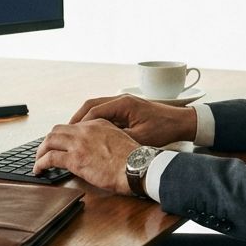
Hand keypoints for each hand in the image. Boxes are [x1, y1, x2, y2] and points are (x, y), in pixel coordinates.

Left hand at [33, 119, 139, 194]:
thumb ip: (107, 139)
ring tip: (38, 161)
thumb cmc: (134, 159)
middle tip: (45, 151)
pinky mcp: (75, 159)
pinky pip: (50, 158)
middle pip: (57, 130)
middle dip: (48, 141)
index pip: (74, 126)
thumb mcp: (121, 140)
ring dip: (41, 151)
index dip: (64, 136)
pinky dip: (40, 163)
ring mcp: (79, 143)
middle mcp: (86, 130)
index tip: (60, 144)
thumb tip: (100, 150)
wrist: (137, 166)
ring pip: (50, 141)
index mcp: (98, 124)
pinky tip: (39, 170)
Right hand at [70, 94, 196, 147]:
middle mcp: (120, 99)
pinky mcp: (126, 108)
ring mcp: (123, 102)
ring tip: (73, 133)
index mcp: (123, 104)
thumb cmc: (164, 129)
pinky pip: (104, 111)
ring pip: (96, 107)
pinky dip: (94, 120)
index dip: (80, 124)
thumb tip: (100, 146)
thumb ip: (120, 139)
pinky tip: (90, 132)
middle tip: (65, 132)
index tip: (70, 136)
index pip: (94, 111)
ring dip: (84, 119)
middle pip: (91, 105)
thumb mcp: (141, 138)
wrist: (180, 121)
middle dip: (77, 119)